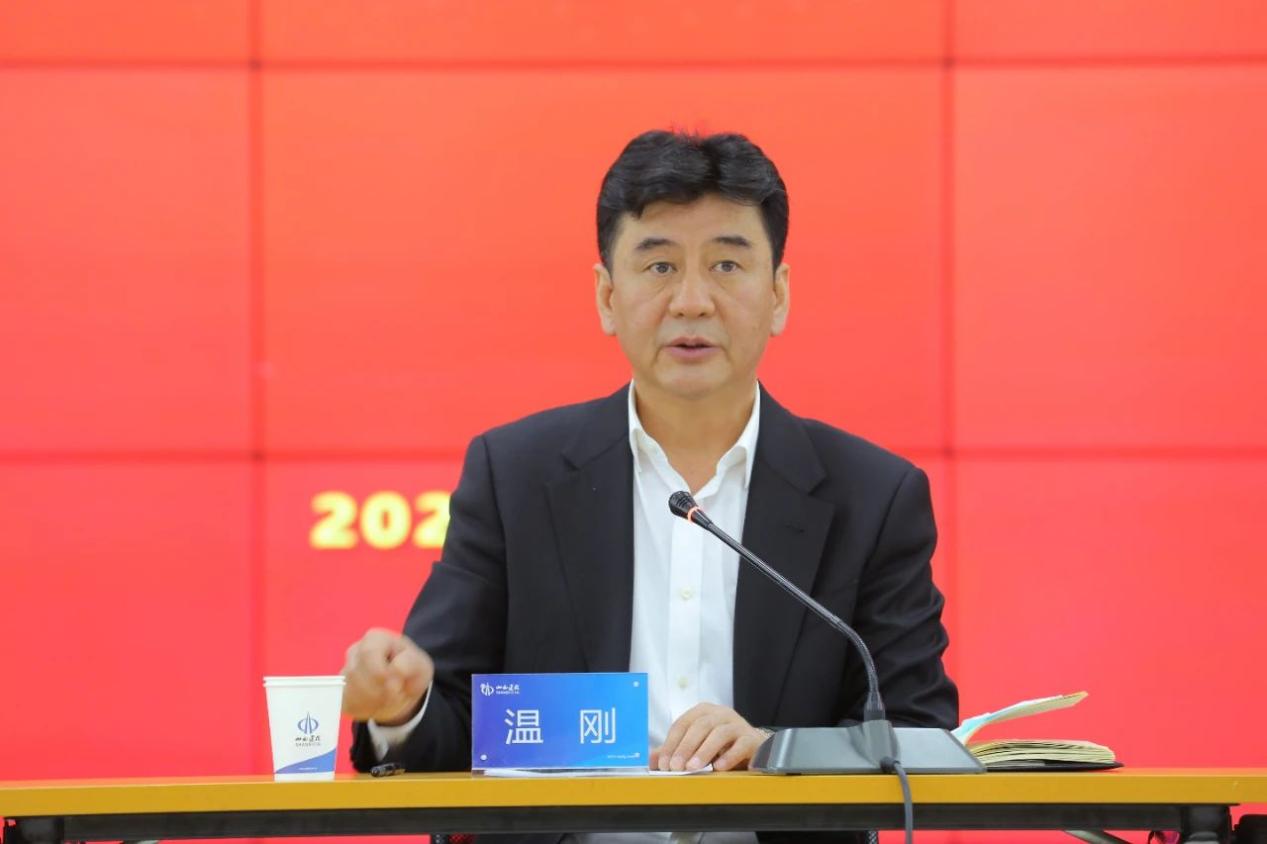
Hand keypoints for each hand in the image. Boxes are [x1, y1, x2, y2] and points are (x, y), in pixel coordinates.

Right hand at [341, 628, 433, 724]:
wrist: (401, 689)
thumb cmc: (411, 672)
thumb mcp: (420, 665)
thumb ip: (410, 664)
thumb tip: (395, 669)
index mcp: (375, 638)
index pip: (368, 653)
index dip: (382, 673)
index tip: (397, 685)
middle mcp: (355, 651)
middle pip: (356, 674)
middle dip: (378, 691)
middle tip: (396, 695)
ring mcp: (345, 670)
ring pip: (348, 690)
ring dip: (372, 702)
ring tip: (389, 700)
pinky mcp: (340, 690)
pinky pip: (345, 703)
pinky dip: (363, 710)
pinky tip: (377, 706)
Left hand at [651, 703, 769, 771]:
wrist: (753, 746)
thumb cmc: (720, 745)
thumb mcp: (696, 745)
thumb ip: (675, 750)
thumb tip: (652, 760)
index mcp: (702, 712)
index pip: (682, 724)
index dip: (671, 743)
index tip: (663, 763)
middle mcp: (720, 714)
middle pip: (700, 726)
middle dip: (685, 747)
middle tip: (675, 766)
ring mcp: (737, 724)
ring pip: (720, 733)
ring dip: (704, 751)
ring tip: (693, 767)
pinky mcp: (751, 738)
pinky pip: (741, 745)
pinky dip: (730, 756)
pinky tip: (719, 768)